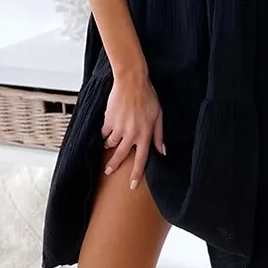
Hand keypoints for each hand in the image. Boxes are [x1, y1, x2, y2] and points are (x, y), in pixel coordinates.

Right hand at [101, 70, 164, 189]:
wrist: (131, 81)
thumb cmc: (147, 96)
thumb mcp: (158, 115)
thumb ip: (159, 135)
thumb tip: (162, 151)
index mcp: (145, 134)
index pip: (141, 159)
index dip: (137, 174)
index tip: (133, 185)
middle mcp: (131, 134)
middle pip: (120, 156)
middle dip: (113, 165)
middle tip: (108, 171)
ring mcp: (118, 128)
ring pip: (110, 144)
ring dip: (110, 144)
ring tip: (112, 139)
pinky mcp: (108, 120)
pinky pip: (104, 132)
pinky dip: (106, 130)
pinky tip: (110, 124)